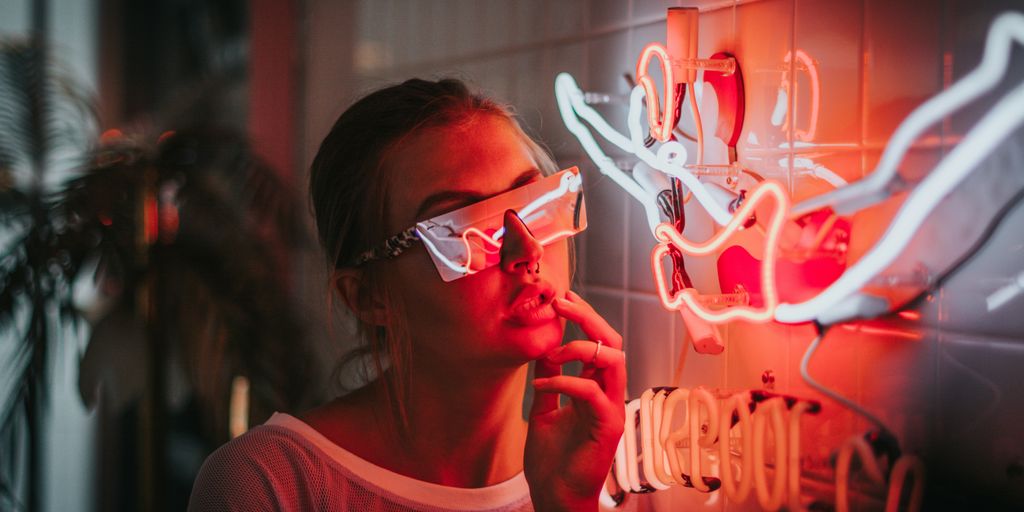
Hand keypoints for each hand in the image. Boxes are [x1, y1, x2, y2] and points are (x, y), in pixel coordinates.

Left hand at [525, 291, 626, 510]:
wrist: (556, 497)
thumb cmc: (553, 460)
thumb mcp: (545, 409)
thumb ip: (550, 380)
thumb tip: (543, 350)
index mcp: (596, 388)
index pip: (599, 342)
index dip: (584, 318)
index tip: (562, 299)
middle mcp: (608, 394)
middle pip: (612, 342)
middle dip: (588, 317)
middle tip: (562, 303)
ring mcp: (611, 409)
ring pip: (613, 359)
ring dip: (580, 347)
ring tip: (551, 352)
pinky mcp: (607, 426)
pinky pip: (591, 391)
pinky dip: (564, 381)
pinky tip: (541, 385)